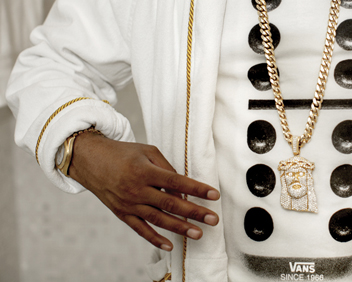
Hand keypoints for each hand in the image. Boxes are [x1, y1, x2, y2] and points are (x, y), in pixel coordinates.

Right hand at [69, 132, 219, 251]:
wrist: (91, 161)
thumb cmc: (124, 153)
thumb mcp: (147, 152)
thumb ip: (167, 169)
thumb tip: (183, 189)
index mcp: (145, 171)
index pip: (176, 182)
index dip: (197, 189)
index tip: (214, 195)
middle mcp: (136, 190)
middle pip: (170, 203)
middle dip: (194, 212)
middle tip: (213, 219)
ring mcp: (128, 204)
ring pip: (158, 219)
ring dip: (180, 228)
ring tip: (198, 233)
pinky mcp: (122, 214)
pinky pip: (140, 229)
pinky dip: (155, 239)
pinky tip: (170, 245)